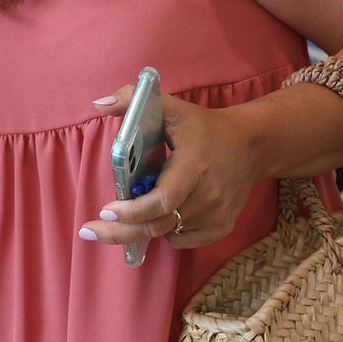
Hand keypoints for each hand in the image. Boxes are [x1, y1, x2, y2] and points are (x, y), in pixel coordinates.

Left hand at [78, 85, 263, 250]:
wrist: (251, 146)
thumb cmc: (205, 127)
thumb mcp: (172, 108)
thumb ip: (132, 101)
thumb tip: (98, 104)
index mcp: (193, 167)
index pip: (162, 199)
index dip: (132, 211)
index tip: (105, 212)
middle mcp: (208, 196)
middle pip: (158, 224)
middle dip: (121, 232)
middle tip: (90, 231)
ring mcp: (217, 215)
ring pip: (167, 233)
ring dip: (141, 227)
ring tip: (123, 216)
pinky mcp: (222, 227)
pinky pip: (183, 240)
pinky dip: (165, 231)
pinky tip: (159, 215)